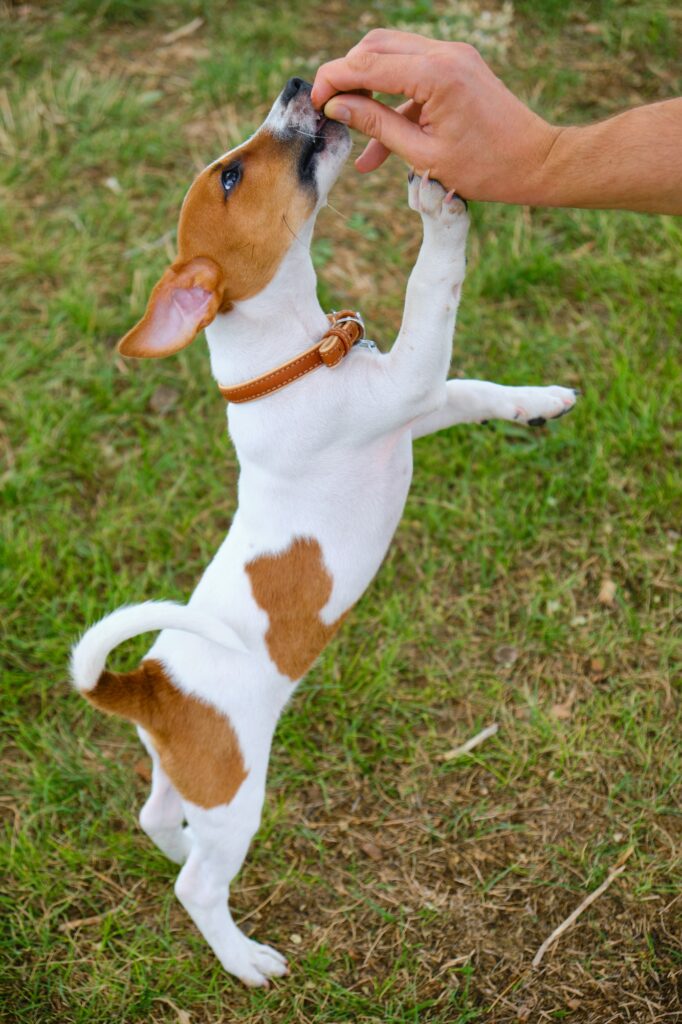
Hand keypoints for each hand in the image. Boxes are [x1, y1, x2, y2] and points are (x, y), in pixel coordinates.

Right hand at [312, 29, 559, 204]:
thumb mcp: (423, 154)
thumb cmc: (485, 168)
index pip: (366, 65)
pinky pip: (414, 71)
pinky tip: (379, 139)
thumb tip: (338, 109)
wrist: (535, 161)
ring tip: (351, 123)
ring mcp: (454, 54)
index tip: (315, 104)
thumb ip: (377, 126)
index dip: (333, 81)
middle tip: (329, 108)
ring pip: (392, 52)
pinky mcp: (459, 64)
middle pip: (375, 46)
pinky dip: (393, 96)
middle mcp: (444, 53)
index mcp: (434, 75)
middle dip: (346, 74)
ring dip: (367, 83)